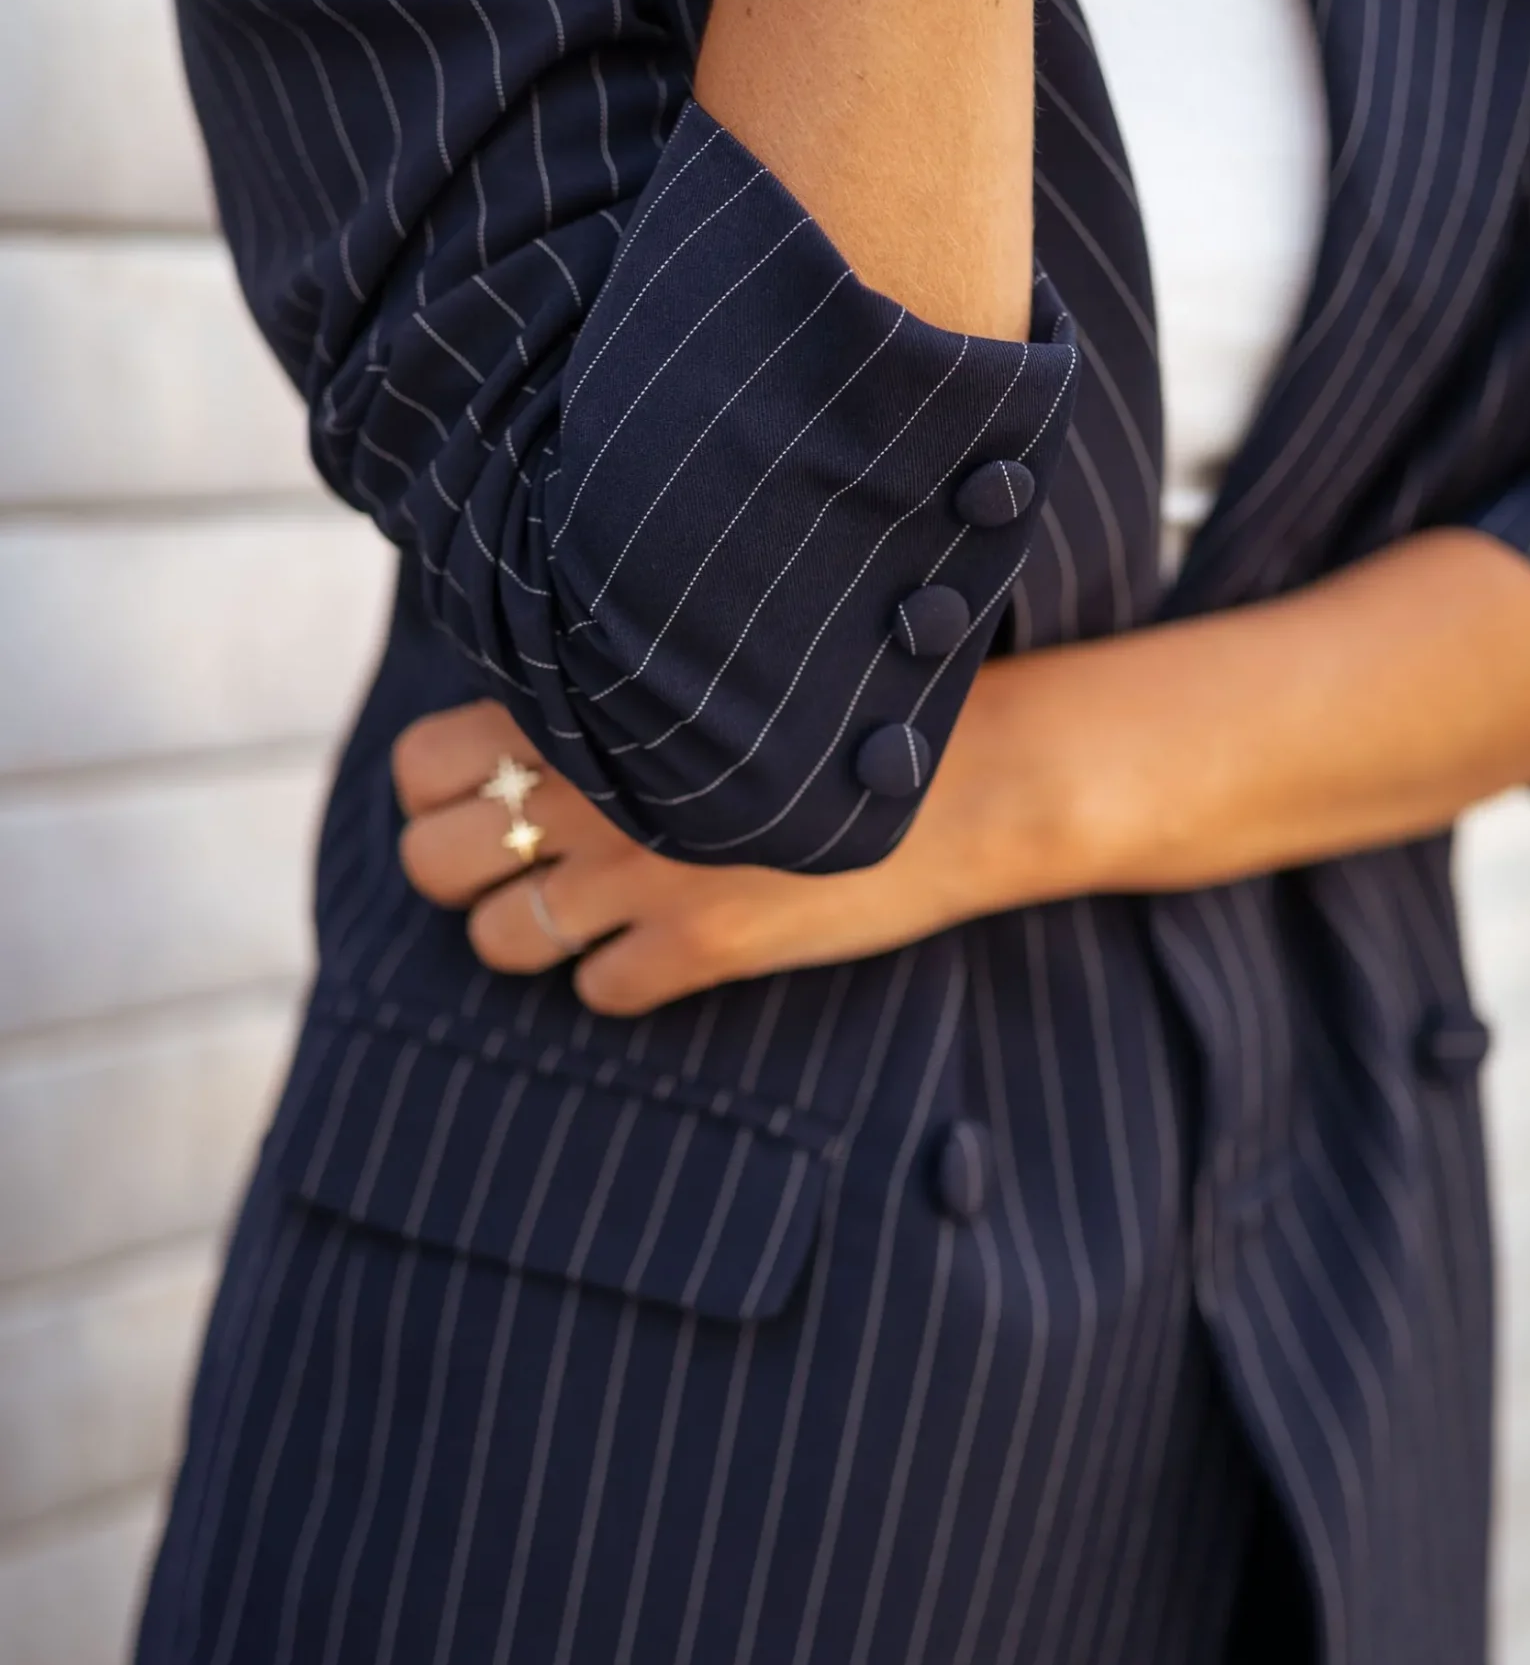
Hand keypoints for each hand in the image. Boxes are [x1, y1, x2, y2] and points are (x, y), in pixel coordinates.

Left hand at [392, 681, 1079, 1015]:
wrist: (973, 773)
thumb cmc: (849, 709)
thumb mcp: (712, 673)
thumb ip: (614, 697)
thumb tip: (531, 730)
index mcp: (588, 706)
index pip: (421, 763)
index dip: (439, 793)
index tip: (491, 797)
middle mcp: (592, 789)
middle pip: (436, 863)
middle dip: (470, 874)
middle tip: (533, 865)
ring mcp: (640, 872)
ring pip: (498, 941)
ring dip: (535, 934)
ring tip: (599, 909)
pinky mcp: (700, 944)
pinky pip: (598, 991)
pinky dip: (621, 979)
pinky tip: (673, 944)